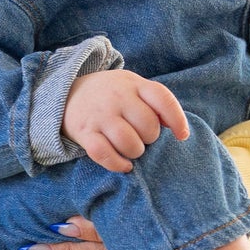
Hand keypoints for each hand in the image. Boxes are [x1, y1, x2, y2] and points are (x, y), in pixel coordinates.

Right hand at [62, 68, 190, 172]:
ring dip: (135, 152)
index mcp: (133, 84)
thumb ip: (154, 101)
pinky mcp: (84, 132)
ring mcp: (99, 115)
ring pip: (129, 143)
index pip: (163, 99)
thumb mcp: (132, 86)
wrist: (67, 93)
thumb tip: (178, 128)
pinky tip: (123, 165)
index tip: (182, 136)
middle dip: (150, 138)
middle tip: (141, 136)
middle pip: (148, 126)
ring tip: (131, 149)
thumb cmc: (110, 95)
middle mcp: (116, 97)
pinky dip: (118, 164)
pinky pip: (104, 154)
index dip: (177, 120)